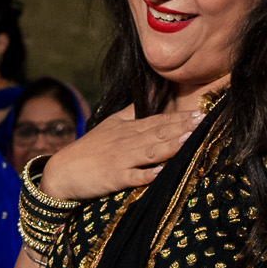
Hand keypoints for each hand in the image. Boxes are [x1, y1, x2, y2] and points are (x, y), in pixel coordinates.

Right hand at [37, 105, 202, 201]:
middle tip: (203, 122)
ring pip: (149, 153)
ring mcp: (120, 161)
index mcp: (129, 129)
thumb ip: (133, 109)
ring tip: (188, 141)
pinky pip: (132, 178)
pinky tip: (160, 173)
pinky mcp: (113, 179)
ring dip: (169, 147)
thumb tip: (152, 88)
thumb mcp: (112, 123)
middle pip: (158, 134)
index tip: (201, 113)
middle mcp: (127, 142)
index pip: (158, 121)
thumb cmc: (91, 148)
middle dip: (181, 128)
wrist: (63, 171)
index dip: (180, 118)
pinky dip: (146, 176)